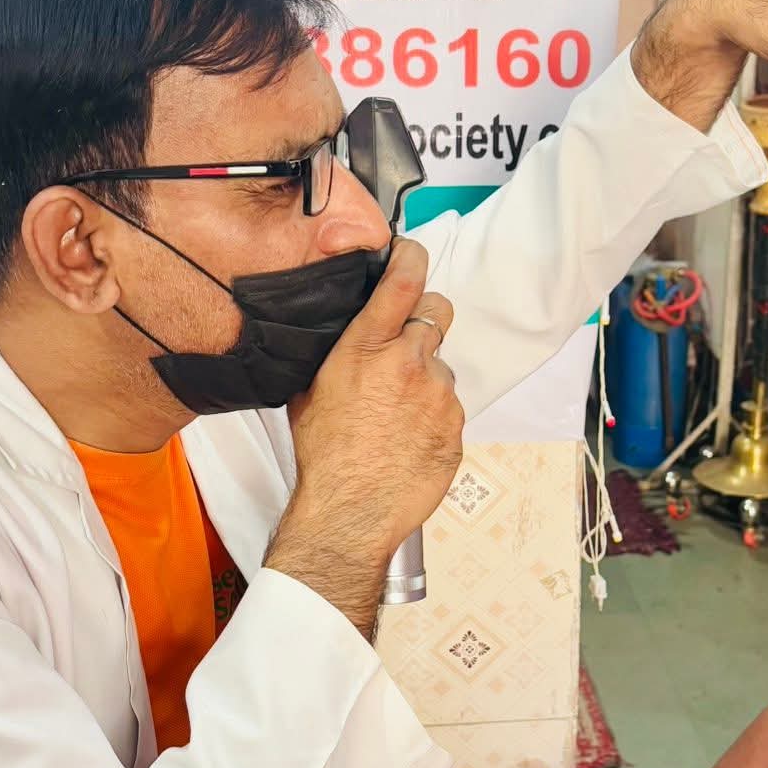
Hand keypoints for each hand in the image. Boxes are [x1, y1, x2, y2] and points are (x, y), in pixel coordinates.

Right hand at [268, 240, 462, 634]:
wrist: (351, 513)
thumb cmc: (324, 456)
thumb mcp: (310, 390)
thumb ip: (337, 352)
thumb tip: (344, 336)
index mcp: (367, 347)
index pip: (404, 279)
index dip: (411, 258)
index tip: (411, 254)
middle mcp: (410, 362)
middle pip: (438, 311)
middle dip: (426, 318)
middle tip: (408, 341)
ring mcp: (440, 395)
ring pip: (442, 367)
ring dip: (426, 380)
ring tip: (397, 414)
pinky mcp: (457, 426)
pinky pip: (450, 408)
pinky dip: (433, 417)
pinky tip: (408, 439)